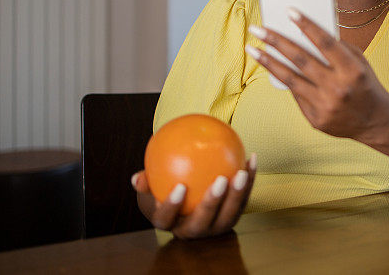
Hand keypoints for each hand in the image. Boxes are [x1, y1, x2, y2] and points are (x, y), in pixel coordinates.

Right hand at [131, 153, 256, 238]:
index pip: (167, 219)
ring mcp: (215, 227)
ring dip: (238, 194)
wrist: (186, 203)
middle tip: (220, 180)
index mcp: (170, 224)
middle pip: (204, 221)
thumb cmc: (163, 190)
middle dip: (214, 203)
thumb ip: (145, 183)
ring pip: (229, 214)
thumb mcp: (151, 189)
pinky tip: (252, 158)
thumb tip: (136, 178)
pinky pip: (243, 198)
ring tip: (241, 171)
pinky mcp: (233, 217)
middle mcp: (194, 230)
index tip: (180, 187)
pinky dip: (249, 179)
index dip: (173, 206)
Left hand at [245, 8, 388, 140]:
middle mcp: (338, 88)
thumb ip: (337, 48)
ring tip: (252, 48)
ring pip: (290, 79)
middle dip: (276, 42)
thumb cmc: (366, 85)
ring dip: (268, 62)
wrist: (377, 122)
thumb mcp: (359, 62)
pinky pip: (296, 96)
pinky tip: (273, 68)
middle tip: (257, 29)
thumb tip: (305, 32)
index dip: (307, 26)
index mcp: (352, 70)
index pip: (326, 43)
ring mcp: (325, 106)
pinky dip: (285, 81)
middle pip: (301, 60)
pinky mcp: (316, 120)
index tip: (289, 11)